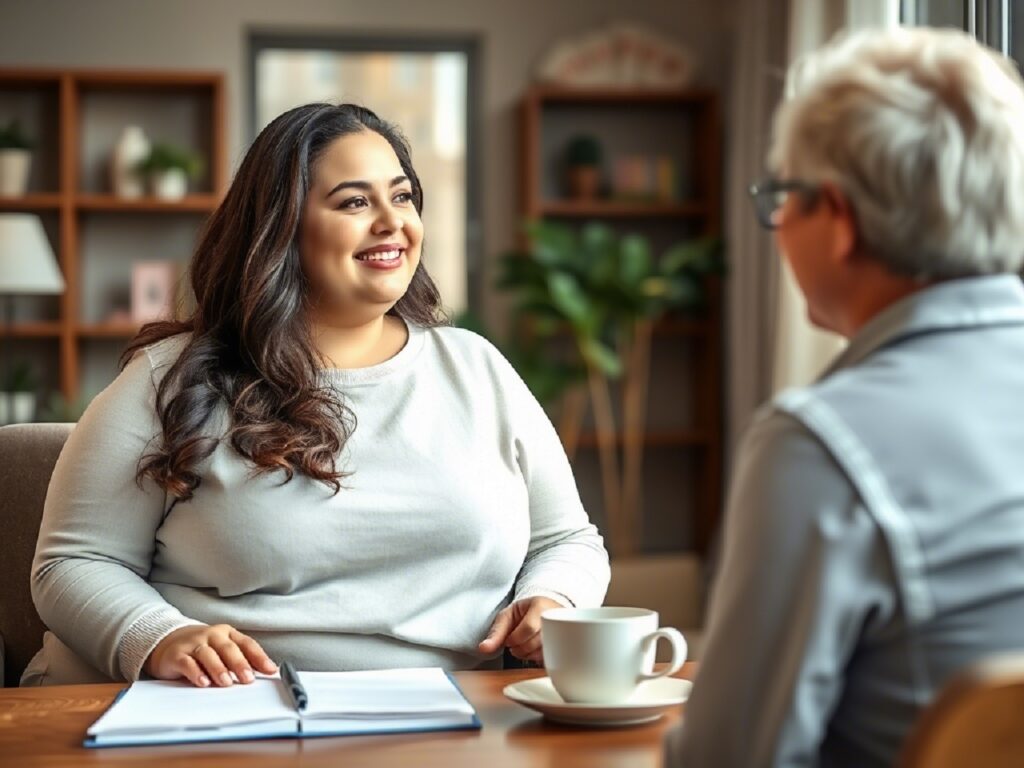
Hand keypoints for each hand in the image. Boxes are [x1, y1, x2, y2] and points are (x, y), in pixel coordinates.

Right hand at [144, 623, 277, 687]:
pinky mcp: (177, 654)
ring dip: (219, 668)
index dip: (259, 657)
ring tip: (227, 682)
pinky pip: (187, 663)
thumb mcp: (222, 650)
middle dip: (240, 664)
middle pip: (228, 648)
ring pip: (208, 654)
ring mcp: (193, 643)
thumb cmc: (202, 648)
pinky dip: (196, 672)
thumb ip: (239, 660)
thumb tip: (261, 675)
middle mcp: (212, 635)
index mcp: (227, 633)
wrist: (167, 641)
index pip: (247, 644)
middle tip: (248, 679)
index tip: (270, 670)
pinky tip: (203, 682)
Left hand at [477, 597, 562, 663]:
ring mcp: (562, 631)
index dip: (515, 639)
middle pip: (537, 642)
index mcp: (540, 606)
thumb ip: (496, 633)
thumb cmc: (525, 612)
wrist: (544, 608)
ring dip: (529, 655)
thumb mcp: (507, 616)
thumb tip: (483, 649)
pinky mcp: (564, 644)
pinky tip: (534, 651)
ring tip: (524, 646)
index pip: (529, 628)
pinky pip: (552, 658)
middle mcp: (554, 618)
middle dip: (521, 649)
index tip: (510, 640)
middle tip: (515, 645)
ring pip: (545, 652)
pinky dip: (539, 658)